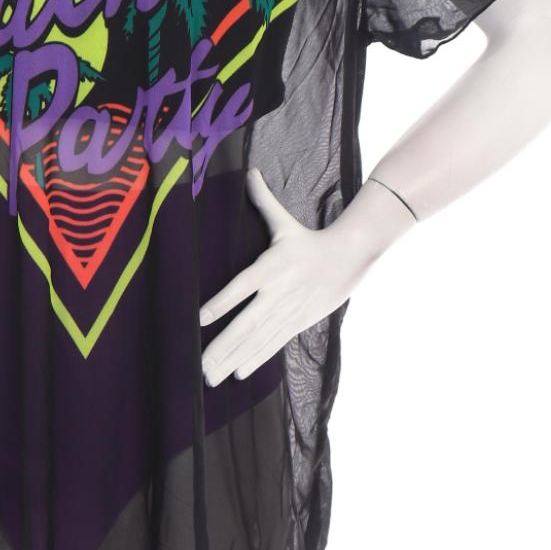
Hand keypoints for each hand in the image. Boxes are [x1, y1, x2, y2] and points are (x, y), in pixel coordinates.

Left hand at [198, 167, 371, 385]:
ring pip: (257, 340)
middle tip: (200, 366)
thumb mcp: (286, 222)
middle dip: (222, 347)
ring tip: (210, 377)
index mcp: (270, 267)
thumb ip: (264, 201)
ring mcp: (288, 312)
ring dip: (233, 360)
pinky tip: (237, 374)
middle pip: (246, 324)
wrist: (350, 259)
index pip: (241, 287)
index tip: (200, 319)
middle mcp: (278, 293)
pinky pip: (272, 345)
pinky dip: (255, 360)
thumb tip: (250, 172)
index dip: (222, 303)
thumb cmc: (309, 240)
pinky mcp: (296, 323)